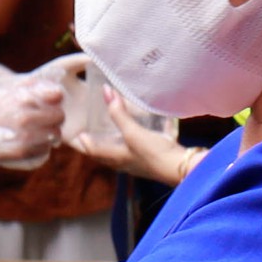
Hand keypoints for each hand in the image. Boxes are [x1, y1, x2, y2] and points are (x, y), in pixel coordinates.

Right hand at [0, 76, 64, 181]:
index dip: (54, 99)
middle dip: (53, 120)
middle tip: (44, 123)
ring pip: (55, 136)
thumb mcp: (1, 91)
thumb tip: (53, 90)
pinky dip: (40, 151)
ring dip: (48, 137)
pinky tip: (27, 147)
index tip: (48, 103)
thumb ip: (27, 88)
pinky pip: (44, 153)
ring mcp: (24, 135)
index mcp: (21, 96)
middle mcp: (25, 115)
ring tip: (34, 136)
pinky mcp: (20, 153)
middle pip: (59, 116)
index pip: (56, 94)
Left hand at [70, 88, 201, 184]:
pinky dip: (135, 141)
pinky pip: (138, 149)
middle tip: (92, 130)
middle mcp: (124, 163)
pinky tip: (143, 131)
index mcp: (115, 158)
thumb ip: (119, 114)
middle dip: (98, 143)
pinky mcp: (153, 160)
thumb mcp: (133, 133)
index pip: (93, 151)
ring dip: (116, 142)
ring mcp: (139, 163)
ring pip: (122, 152)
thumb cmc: (153, 153)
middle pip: (105, 153)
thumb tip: (106, 92)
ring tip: (114, 129)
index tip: (78, 132)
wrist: (182, 169)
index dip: (84, 142)